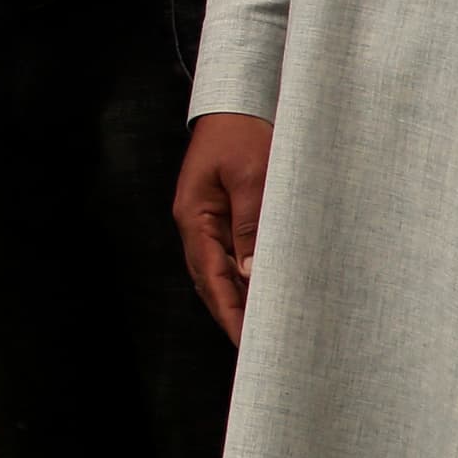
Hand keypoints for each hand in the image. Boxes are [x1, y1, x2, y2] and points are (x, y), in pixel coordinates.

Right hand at [173, 112, 272, 344]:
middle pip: (211, 282)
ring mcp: (207, 221)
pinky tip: (263, 295)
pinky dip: (245, 280)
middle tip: (257, 351)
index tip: (247, 344)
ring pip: (221, 273)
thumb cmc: (243, 136)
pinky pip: (232, 257)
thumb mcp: (251, 177)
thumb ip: (250, 226)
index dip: (229, 313)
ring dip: (239, 301)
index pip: (211, 277)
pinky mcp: (223, 216)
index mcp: (195, 218)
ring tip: (263, 332)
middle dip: (232, 317)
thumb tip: (250, 274)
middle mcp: (196, 225)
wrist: (237, 105)